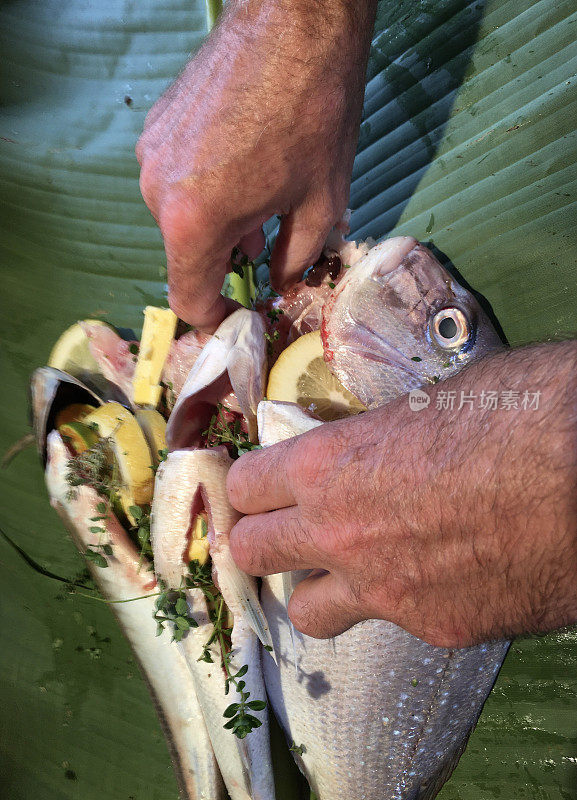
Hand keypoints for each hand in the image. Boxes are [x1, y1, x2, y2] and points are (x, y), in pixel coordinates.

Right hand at [136, 0, 376, 328]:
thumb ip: (294, 260)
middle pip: (186, 254)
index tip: (240, 314)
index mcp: (192, 221)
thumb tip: (281, 283)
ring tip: (262, 203)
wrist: (295, 21)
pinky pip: (178, 180)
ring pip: (181, 216)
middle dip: (226, 261)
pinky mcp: (157, 126)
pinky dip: (207, 189)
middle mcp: (157, 190)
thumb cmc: (314, 113)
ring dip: (219, 223)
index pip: (189, 297)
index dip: (216, 317)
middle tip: (268, 246)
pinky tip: (244, 167)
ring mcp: (152, 153)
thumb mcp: (318, 205)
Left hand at [227, 343, 576, 646]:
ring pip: (305, 610)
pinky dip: (396, 603)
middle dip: (260, 538)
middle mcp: (340, 535)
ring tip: (345, 567)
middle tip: (283, 529)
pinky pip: (388, 622)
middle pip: (252, 552)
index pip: (244, 486)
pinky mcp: (435, 629)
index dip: (249, 485)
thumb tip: (373, 444)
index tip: (260, 486)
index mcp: (329, 466)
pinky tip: (436, 576)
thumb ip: (378, 437)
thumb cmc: (520, 411)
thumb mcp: (429, 404)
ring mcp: (384, 591)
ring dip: (314, 586)